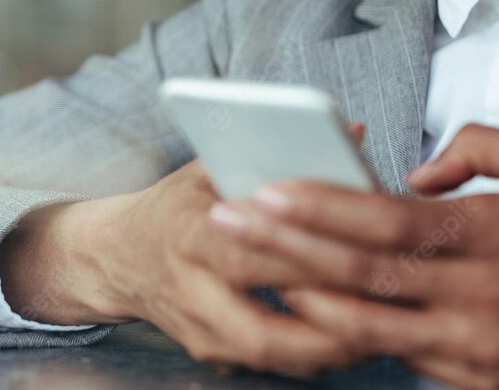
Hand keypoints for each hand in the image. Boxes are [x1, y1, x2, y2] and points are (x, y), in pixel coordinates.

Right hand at [0, 156, 361, 376]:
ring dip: (327, 349)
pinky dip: (314, 355)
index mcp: (188, 233)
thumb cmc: (174, 205)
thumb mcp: (209, 167)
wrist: (115, 256)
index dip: (302, 259)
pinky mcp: (210, 353)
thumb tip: (352, 135)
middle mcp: (189, 291)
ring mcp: (198, 330)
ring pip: (270, 357)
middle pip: (264, 325)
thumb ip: (278, 156)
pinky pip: (270, 364)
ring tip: (379, 331)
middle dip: (327, 319)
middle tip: (383, 305)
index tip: (358, 252)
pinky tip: (352, 339)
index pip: (248, 254)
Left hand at [209, 124, 498, 389]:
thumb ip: (480, 149)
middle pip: (358, 276)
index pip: (383, 222)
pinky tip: (321, 313)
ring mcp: (478, 348)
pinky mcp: (486, 381)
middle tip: (224, 227)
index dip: (318, 207)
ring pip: (370, 327)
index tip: (265, 189)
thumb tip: (415, 170)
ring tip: (253, 272)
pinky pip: (407, 355)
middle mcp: (476, 296)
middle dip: (283, 250)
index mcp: (491, 235)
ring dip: (306, 300)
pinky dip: (360, 334)